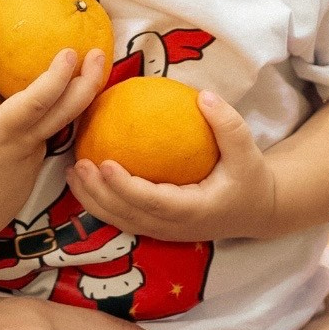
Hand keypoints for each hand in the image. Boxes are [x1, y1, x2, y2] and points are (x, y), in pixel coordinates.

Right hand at [0, 46, 108, 251]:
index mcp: (0, 136)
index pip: (35, 104)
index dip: (55, 78)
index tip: (69, 52)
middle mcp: (24, 144)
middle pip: (65, 112)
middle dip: (86, 81)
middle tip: (99, 52)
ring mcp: (34, 154)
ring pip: (65, 121)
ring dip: (81, 94)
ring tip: (92, 64)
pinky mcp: (35, 160)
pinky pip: (55, 130)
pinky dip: (66, 109)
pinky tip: (73, 89)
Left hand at [66, 90, 276, 242]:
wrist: (256, 211)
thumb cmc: (250, 179)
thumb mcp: (247, 151)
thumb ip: (228, 125)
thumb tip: (204, 97)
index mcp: (194, 211)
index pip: (152, 202)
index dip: (125, 187)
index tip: (104, 162)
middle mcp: (174, 227)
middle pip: (127, 215)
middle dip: (98, 194)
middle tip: (79, 164)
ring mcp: (164, 232)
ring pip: (120, 221)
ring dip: (92, 200)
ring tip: (72, 171)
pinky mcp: (157, 227)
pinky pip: (124, 217)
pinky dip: (101, 202)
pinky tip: (85, 179)